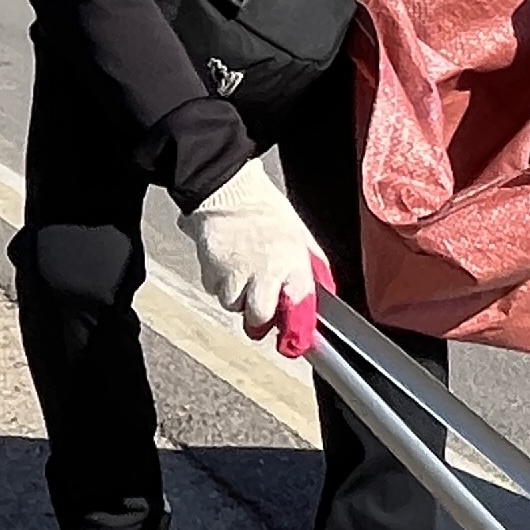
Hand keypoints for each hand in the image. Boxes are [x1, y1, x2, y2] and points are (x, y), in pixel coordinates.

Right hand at [186, 166, 326, 347]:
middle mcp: (262, 273)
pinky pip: (215, 289)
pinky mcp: (210, 271)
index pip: (298, 308)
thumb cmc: (264, 209)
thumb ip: (310, 268)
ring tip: (242, 273)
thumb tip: (320, 293)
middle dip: (260, 318)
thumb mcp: (298, 236)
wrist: (226, 187)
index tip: (294, 342)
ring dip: (238, 297)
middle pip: (258, 319)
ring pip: (233, 306)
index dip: (297, 331)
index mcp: (291, 262)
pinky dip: (220, 282)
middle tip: (261, 306)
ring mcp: (233, 274)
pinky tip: (227, 262)